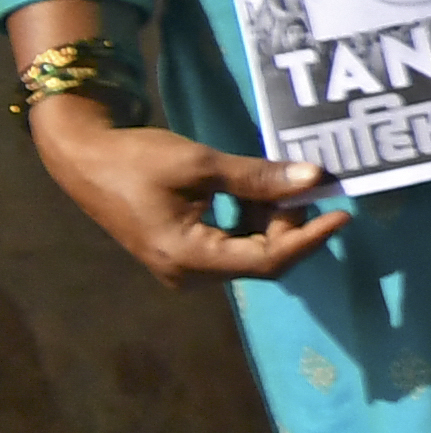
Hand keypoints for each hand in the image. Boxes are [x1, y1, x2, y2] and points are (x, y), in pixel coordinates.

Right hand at [29, 96, 342, 284]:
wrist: (85, 158)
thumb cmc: (136, 159)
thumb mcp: (201, 164)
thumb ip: (258, 177)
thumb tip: (315, 178)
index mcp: (188, 257)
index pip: (267, 260)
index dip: (309, 238)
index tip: (342, 213)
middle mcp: (187, 274)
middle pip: (262, 259)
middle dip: (290, 225)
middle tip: (305, 185)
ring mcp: (184, 268)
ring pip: (250, 253)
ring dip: (272, 221)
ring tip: (280, 183)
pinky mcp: (183, 254)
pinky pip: (232, 245)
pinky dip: (252, 221)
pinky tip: (257, 192)